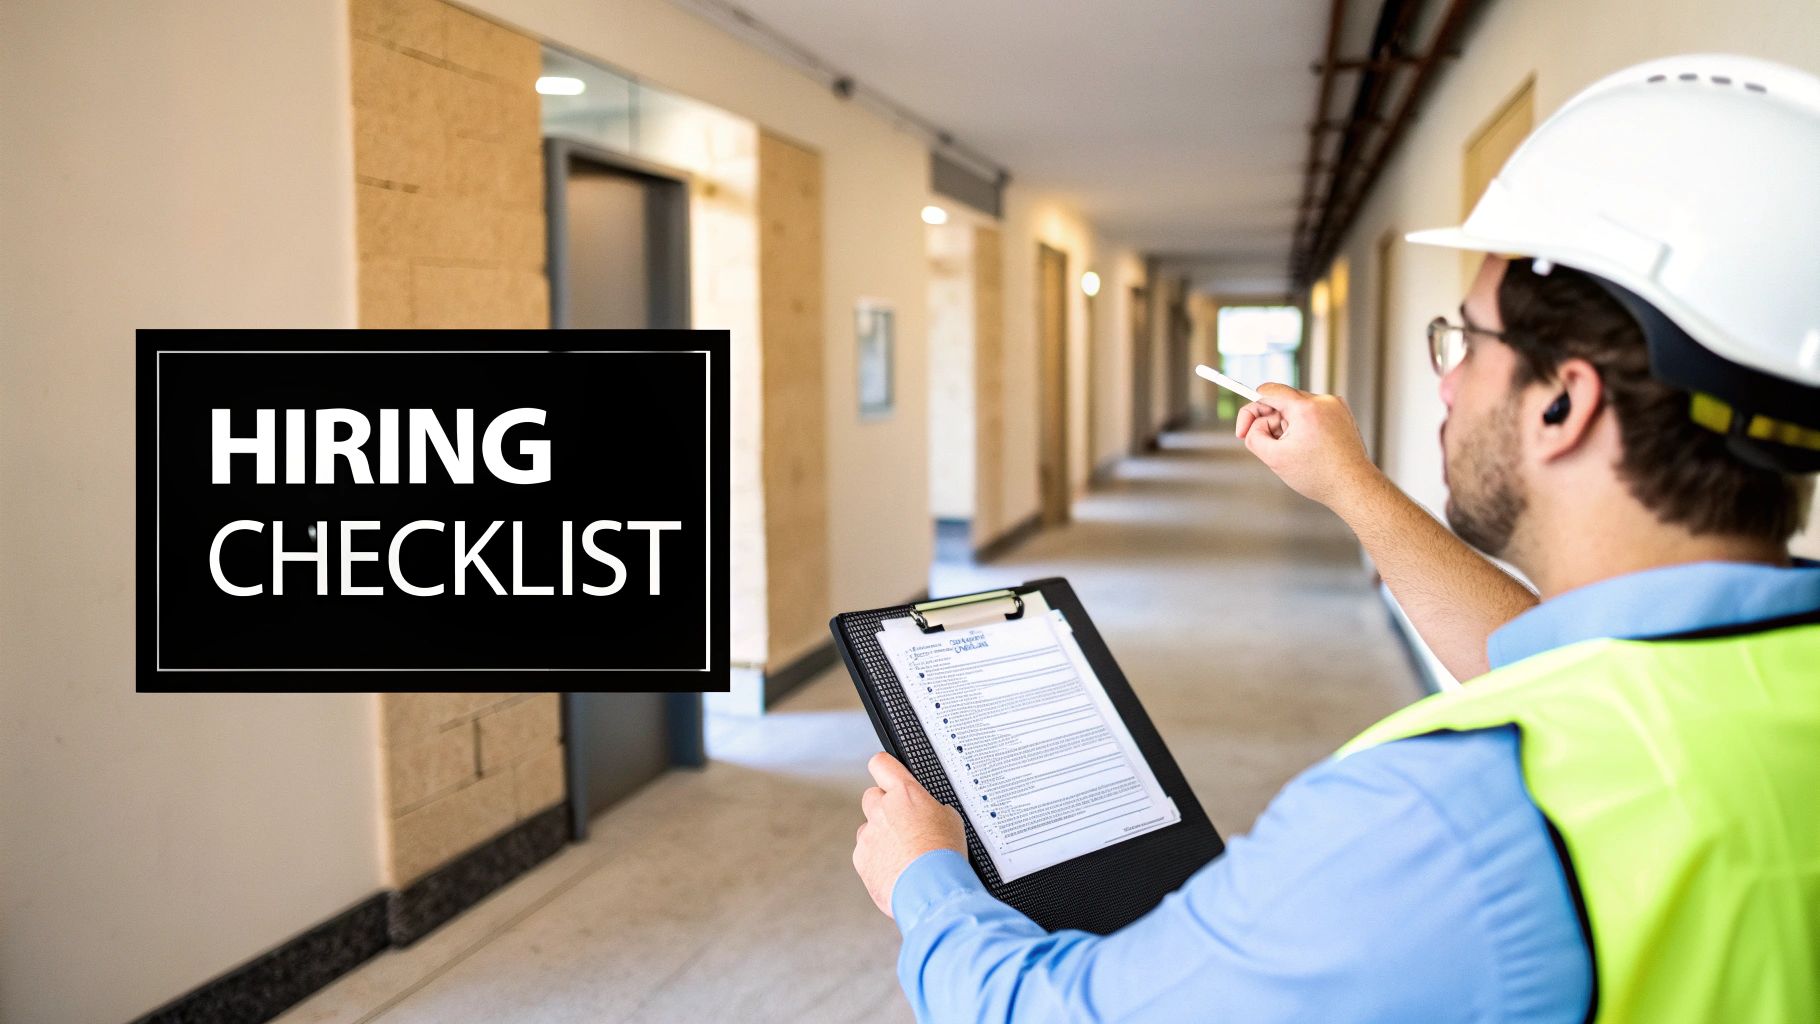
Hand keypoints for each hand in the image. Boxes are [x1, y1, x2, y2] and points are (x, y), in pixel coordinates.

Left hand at [852, 752, 965, 917]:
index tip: (886, 773)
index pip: (882, 764)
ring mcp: (868, 835)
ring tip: (903, 853)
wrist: (931, 891)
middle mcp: (882, 810)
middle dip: (884, 807)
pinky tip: (897, 869)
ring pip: (868, 828)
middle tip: (902, 823)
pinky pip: (865, 853)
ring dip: (880, 836)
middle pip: (872, 796)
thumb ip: (929, 808)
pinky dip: (877, 860)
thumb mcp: (950, 820)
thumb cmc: (944, 856)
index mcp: (904, 794)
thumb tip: (926, 812)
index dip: (885, 768)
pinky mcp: (861, 859)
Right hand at [1235, 382, 1379, 510]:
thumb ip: (1254, 436)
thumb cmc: (1318, 476)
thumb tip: (1252, 426)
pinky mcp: (1342, 414)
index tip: (1242, 430)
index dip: (1250, 411)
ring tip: (1295, 451)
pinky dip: (1303, 428)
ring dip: (1287, 427)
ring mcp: (1336, 406)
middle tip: (1271, 447)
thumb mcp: (1274, 458)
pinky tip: (1308, 448)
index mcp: (1306, 408)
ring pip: (1296, 409)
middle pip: (1282, 401)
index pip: (1268, 392)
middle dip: (1270, 423)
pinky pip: (1312, 414)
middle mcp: (1323, 401)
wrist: (1354, 487)